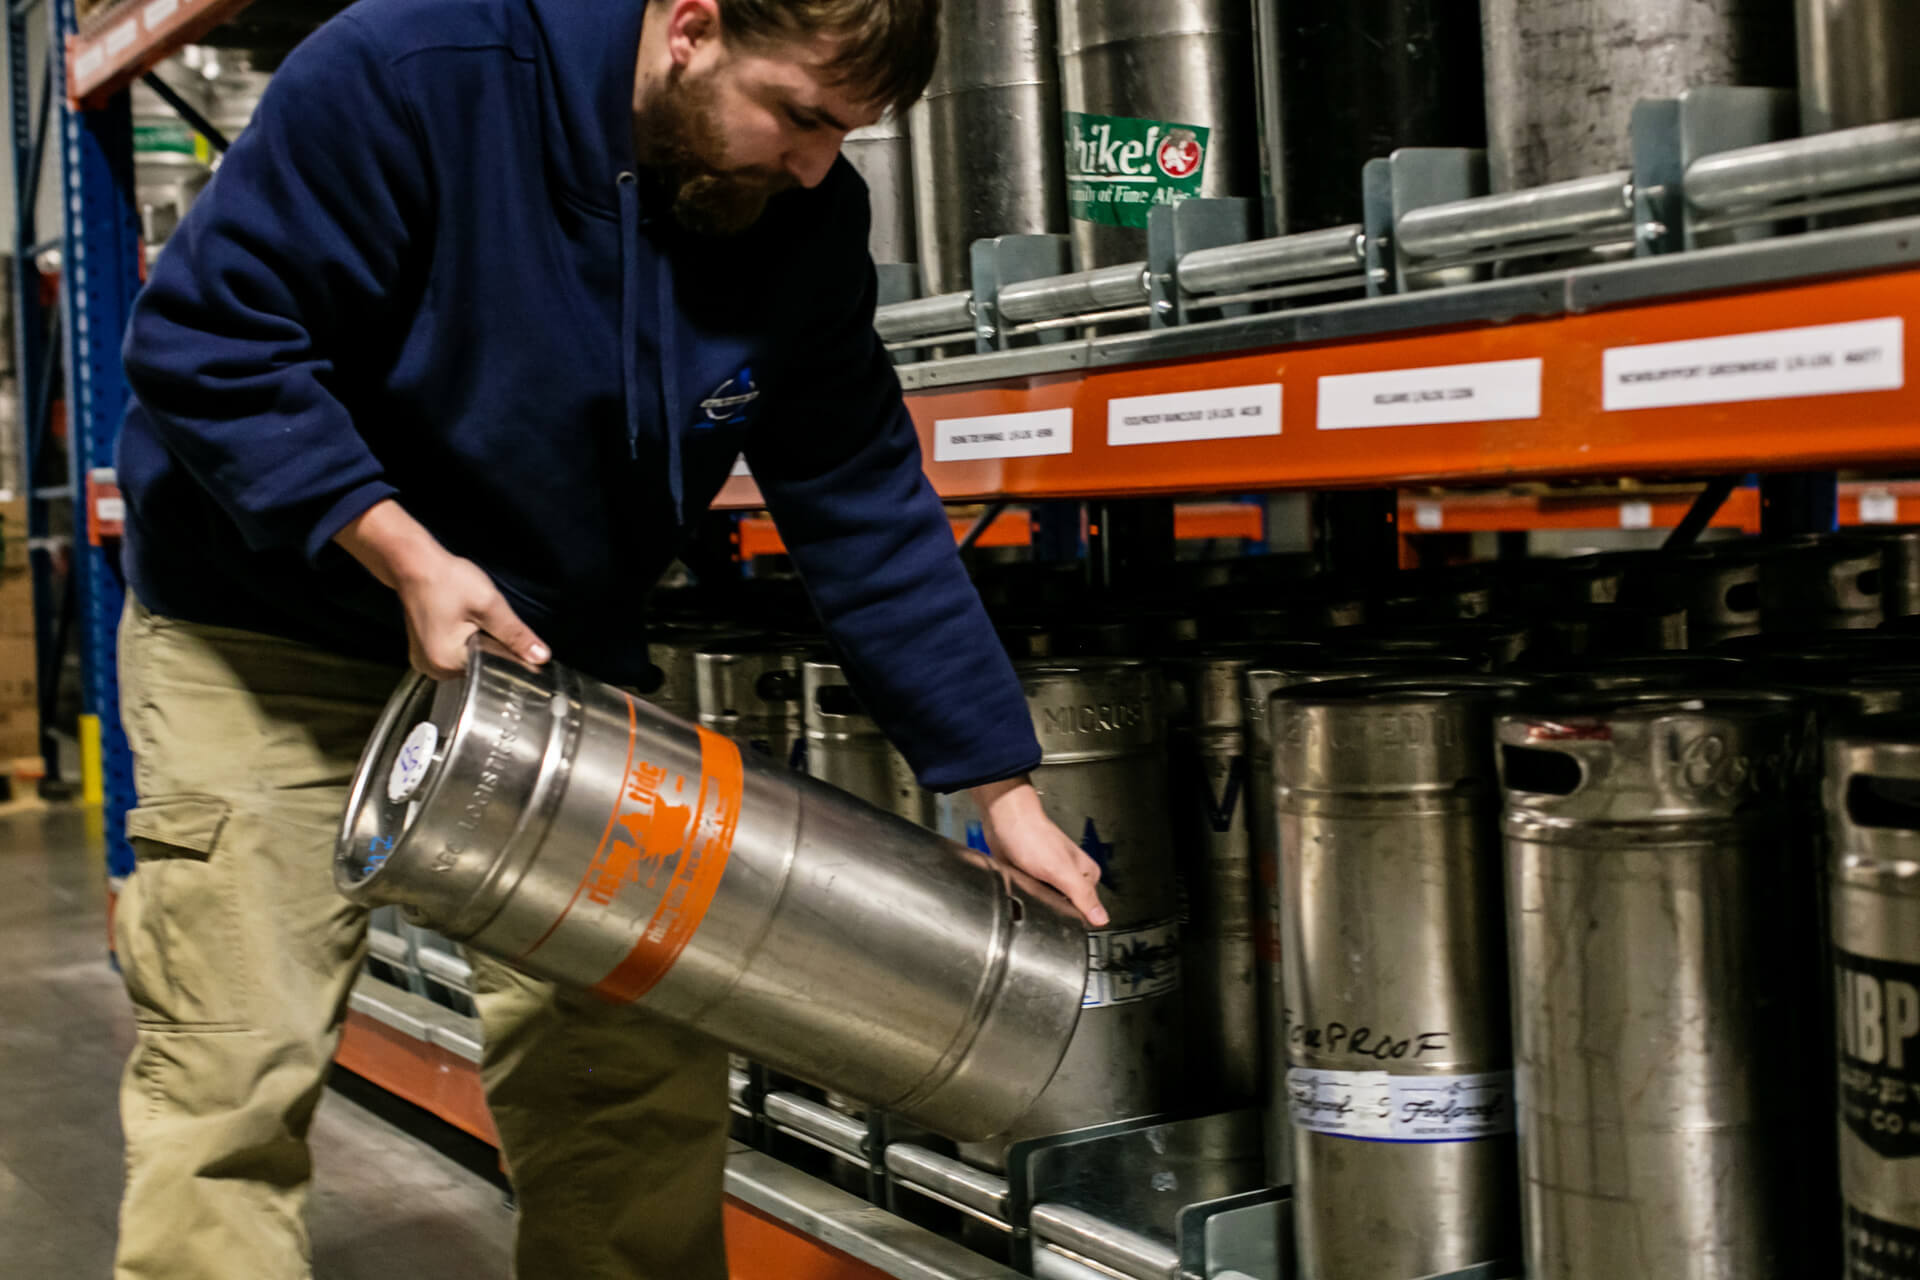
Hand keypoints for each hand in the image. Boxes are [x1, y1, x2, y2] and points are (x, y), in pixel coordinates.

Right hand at [395, 552, 549, 678]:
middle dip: (491, 645)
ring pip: (470, 659)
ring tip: (469, 618)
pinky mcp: (426, 651)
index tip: (503, 631)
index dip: (506, 652)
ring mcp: (427, 661)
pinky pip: (456, 652)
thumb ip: (515, 634)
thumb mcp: (489, 606)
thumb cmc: (446, 581)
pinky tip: (461, 621)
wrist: (413, 564)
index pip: (493, 670)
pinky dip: (465, 640)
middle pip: (481, 666)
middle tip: (482, 618)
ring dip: (478, 642)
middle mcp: (434, 669)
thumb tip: (540, 657)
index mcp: (447, 664)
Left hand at [970, 777, 1109, 927]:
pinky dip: (1025, 895)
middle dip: (1051, 910)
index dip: (1073, 917)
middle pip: (1066, 908)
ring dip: (1036, 902)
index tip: (1059, 916)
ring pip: (1047, 902)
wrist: (1004, 820)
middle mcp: (1071, 875)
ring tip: (1029, 893)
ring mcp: (1051, 876)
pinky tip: (1021, 891)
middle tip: (1040, 900)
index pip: (1087, 909)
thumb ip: (1083, 896)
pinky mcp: (1033, 876)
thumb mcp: (1062, 871)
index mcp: (1087, 874)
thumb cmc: (1033, 836)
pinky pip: (1031, 895)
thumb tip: (1101, 919)